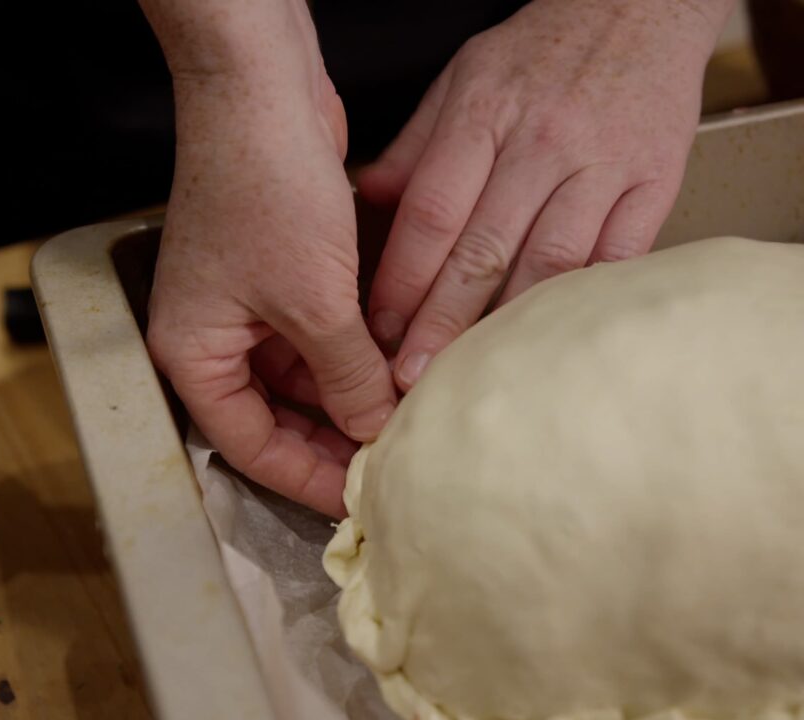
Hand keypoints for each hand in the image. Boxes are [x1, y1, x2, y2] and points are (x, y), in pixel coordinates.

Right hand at [147, 10, 395, 517]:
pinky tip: (393, 372)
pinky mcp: (276, 278)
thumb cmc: (264, 187)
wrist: (260, 90)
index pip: (248, 445)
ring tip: (401, 423)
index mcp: (193, 354)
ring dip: (348, 398)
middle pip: (273, 418)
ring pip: (299, 380)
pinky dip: (350, 356)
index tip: (357, 498)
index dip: (306, 477)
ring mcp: (243, 307)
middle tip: (388, 464)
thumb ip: (348, 376)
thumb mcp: (314, 301)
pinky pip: (312, 338)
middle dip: (332, 439)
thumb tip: (375, 429)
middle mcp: (211, 337)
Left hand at [359, 0, 732, 390]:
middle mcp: (542, 143)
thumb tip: (370, 201)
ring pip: (547, 265)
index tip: (375, 328)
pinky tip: (547, 344)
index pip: (432, 212)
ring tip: (471, 375)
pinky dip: (578, 307)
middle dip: (440, 322)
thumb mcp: (464, 75)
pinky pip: (614, 260)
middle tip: (410, 378)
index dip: (401, 279)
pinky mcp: (653, 184)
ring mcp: (601, 166)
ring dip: (504, 328)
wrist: (641, 6)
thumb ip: (416, 144)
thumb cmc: (542, 48)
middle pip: (482, 250)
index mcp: (484, 113)